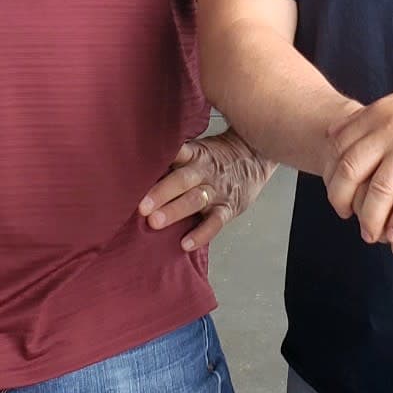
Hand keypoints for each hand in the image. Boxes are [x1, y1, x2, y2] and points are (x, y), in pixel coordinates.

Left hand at [139, 131, 275, 252]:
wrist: (256, 155)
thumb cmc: (218, 156)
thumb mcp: (199, 149)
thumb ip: (176, 159)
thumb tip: (138, 169)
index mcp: (195, 154)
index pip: (175, 154)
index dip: (158, 162)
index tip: (137, 170)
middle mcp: (204, 171)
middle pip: (181, 180)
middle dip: (161, 193)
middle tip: (142, 206)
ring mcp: (216, 191)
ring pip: (195, 200)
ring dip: (175, 210)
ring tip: (155, 222)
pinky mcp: (228, 208)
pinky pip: (215, 222)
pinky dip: (201, 234)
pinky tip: (186, 244)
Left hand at [327, 86, 392, 245]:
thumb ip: (371, 119)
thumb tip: (334, 133)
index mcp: (382, 112)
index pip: (340, 145)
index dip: (331, 174)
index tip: (335, 193)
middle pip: (351, 169)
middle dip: (342, 199)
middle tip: (345, 216)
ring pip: (380, 190)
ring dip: (371, 218)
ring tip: (371, 234)